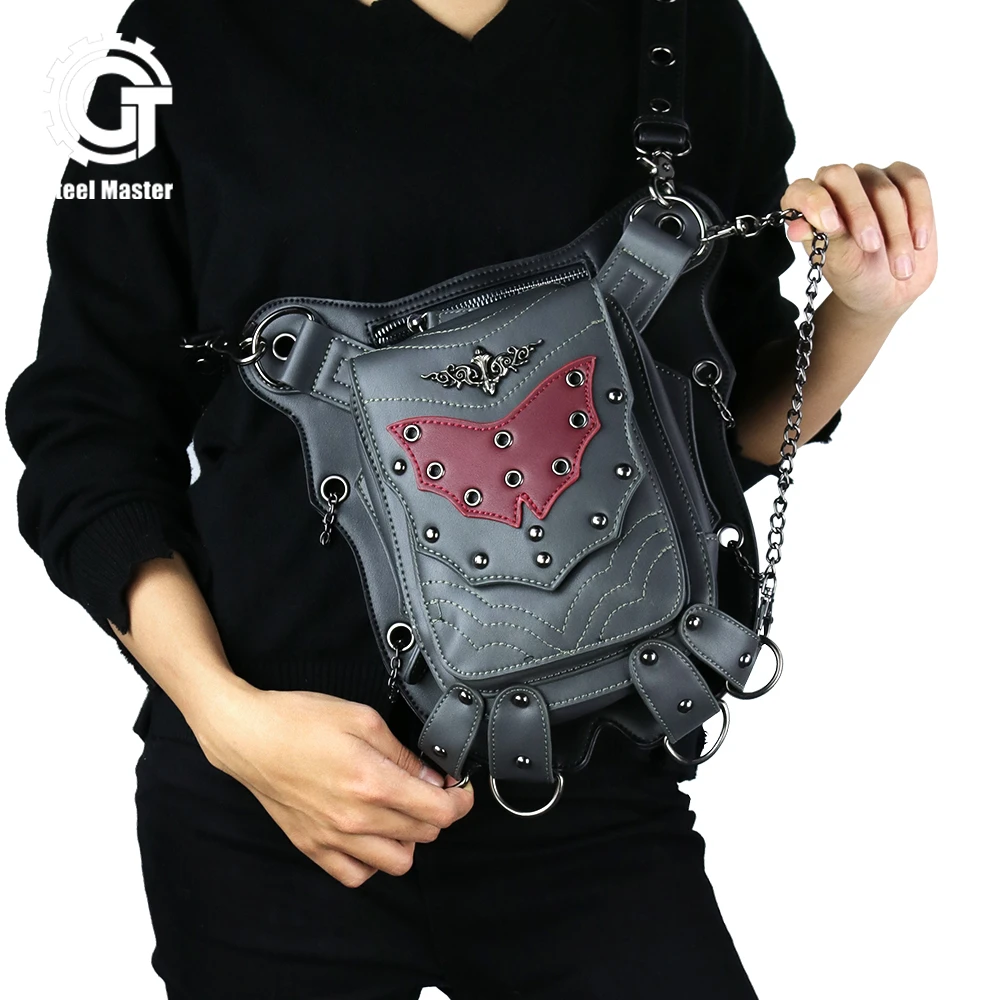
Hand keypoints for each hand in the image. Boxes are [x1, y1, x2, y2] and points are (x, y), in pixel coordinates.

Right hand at [192, 685, 473, 887]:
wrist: (249, 737)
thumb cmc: (300, 720)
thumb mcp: (363, 719)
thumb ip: (403, 754)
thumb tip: (433, 779)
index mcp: (371, 782)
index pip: (440, 812)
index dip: (460, 800)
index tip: (459, 789)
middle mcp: (355, 819)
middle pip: (424, 835)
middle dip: (435, 812)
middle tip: (427, 789)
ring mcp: (332, 838)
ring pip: (397, 863)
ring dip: (407, 839)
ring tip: (398, 812)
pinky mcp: (313, 848)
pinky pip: (357, 875)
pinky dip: (371, 860)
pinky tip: (370, 833)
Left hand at [781, 161, 937, 319]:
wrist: (887, 289)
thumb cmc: (854, 275)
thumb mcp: (838, 264)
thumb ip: (825, 238)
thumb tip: (796, 229)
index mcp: (809, 205)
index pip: (802, 190)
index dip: (813, 201)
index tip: (829, 225)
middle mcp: (837, 186)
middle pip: (843, 176)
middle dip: (859, 212)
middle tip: (871, 246)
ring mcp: (872, 179)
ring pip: (884, 188)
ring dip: (896, 232)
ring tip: (900, 268)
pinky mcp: (905, 182)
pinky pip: (915, 184)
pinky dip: (920, 214)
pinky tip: (918, 243)